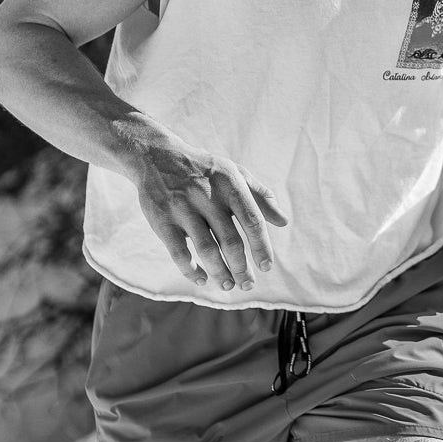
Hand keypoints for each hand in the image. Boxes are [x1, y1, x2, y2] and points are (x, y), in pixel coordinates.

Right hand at [130, 116, 288, 291]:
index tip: (266, 267)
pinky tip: (202, 279)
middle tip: (248, 284)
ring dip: (220, 272)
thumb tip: (283, 221)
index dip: (262, 246)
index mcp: (230, 183)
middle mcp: (207, 196)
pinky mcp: (162, 219)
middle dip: (241, 267)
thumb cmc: (205, 170)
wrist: (158, 156)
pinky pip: (179, 252)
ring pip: (207, 249)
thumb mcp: (235, 173)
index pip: (252, 220)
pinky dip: (191, 270)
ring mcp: (183, 208)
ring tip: (228, 285)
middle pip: (230, 240)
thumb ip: (261, 195)